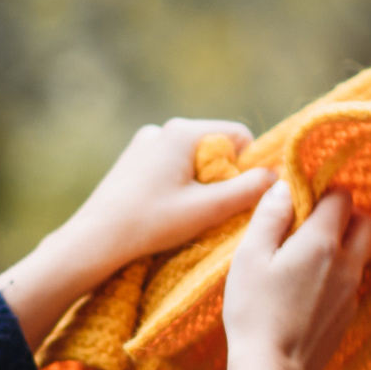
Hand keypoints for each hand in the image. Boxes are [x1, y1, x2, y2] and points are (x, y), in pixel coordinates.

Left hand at [0, 119, 275, 347]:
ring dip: (200, 183)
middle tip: (212, 211)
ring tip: (186, 214)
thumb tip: (277, 177)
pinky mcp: (132, 160)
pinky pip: (170, 166)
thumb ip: (248, 191)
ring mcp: (145, 143)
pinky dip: (178, 185)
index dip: (248, 166)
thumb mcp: (208, 210)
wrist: (93, 241)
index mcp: (183, 131)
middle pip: (215, 147)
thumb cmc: (150, 224)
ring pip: (193, 159)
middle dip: (222, 177)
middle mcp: (163, 128)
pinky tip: (165, 211)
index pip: (239, 136)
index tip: (240, 197)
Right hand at [222, 184, 370, 369]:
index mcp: (322, 243)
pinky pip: (354, 280)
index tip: (304, 200)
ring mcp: (351, 292)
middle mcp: (346, 264)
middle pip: (367, 223)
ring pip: (365, 253)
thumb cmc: (255, 312)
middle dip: (347, 215)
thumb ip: (269, 216)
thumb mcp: (250, 256)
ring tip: (313, 252)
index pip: (343, 198)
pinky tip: (313, 284)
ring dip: (347, 244)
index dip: (325, 192)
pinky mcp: (349, 315)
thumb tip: (284, 187)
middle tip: (315, 223)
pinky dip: (341, 272)